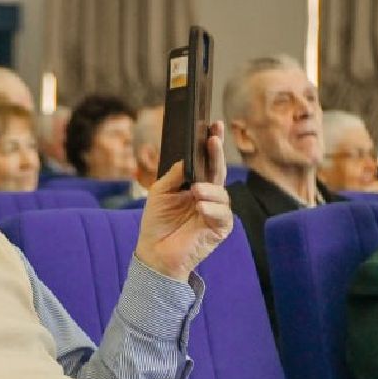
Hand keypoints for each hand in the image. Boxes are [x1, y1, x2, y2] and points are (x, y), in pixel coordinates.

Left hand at [132, 121, 234, 280]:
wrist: (155, 253)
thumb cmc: (157, 223)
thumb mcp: (160, 192)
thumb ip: (175, 174)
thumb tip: (188, 158)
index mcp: (196, 185)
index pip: (206, 162)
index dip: (211, 144)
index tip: (213, 125)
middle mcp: (208, 196)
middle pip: (218, 171)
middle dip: (217, 153)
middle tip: (213, 138)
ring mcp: (216, 212)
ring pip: (222, 194)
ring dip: (210, 190)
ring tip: (196, 191)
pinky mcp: (219, 229)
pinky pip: (223, 215)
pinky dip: (212, 209)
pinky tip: (200, 207)